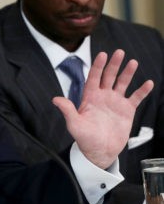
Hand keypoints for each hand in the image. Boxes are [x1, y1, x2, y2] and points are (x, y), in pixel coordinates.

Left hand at [52, 49, 153, 168]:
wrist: (99, 152)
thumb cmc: (84, 138)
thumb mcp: (74, 124)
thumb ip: (67, 110)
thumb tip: (55, 99)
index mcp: (90, 97)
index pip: (94, 77)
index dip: (98, 66)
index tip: (102, 54)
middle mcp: (103, 96)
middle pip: (109, 76)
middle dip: (114, 64)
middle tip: (119, 52)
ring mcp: (115, 102)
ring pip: (122, 83)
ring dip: (128, 73)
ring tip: (133, 62)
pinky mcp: (127, 111)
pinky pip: (136, 98)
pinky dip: (142, 91)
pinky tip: (148, 83)